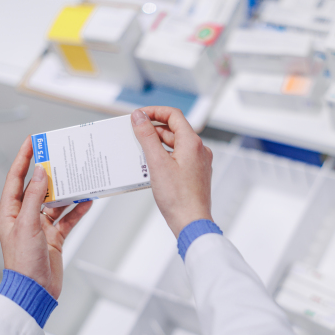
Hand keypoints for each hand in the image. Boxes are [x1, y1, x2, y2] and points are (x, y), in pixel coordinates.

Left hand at [0, 136, 91, 298]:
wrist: (36, 290)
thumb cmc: (24, 262)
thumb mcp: (28, 225)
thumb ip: (35, 198)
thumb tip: (41, 174)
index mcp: (10, 212)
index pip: (16, 178)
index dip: (24, 158)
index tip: (33, 142)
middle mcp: (25, 216)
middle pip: (38, 188)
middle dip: (50, 173)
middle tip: (61, 157)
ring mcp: (40, 226)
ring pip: (56, 202)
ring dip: (68, 191)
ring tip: (79, 178)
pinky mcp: (54, 236)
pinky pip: (68, 218)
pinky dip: (78, 209)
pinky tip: (88, 201)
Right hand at [131, 107, 212, 237]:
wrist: (191, 222)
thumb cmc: (178, 198)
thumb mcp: (157, 163)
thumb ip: (147, 137)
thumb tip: (139, 117)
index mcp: (193, 143)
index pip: (174, 115)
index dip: (155, 111)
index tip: (139, 115)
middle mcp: (199, 150)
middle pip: (174, 129)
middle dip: (153, 129)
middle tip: (135, 133)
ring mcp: (199, 163)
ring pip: (176, 144)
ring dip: (158, 144)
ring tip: (140, 150)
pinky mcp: (195, 174)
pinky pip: (178, 158)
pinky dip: (165, 156)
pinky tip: (151, 165)